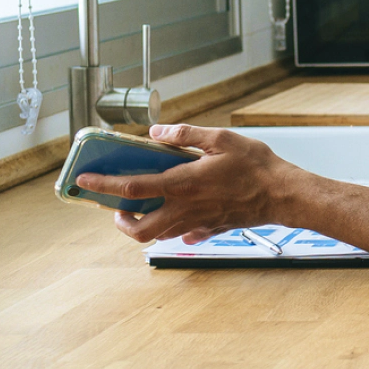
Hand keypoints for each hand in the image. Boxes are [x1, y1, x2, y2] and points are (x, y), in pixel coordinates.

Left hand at [72, 124, 302, 244]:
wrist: (284, 195)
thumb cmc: (257, 167)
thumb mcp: (221, 138)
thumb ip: (185, 134)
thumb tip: (157, 133)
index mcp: (182, 184)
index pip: (132, 188)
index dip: (103, 185)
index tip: (85, 181)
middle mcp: (185, 209)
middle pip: (138, 229)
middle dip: (120, 222)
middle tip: (117, 207)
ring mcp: (197, 222)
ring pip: (158, 236)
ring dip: (143, 225)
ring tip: (142, 208)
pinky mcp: (211, 229)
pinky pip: (185, 235)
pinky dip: (174, 229)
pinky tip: (180, 215)